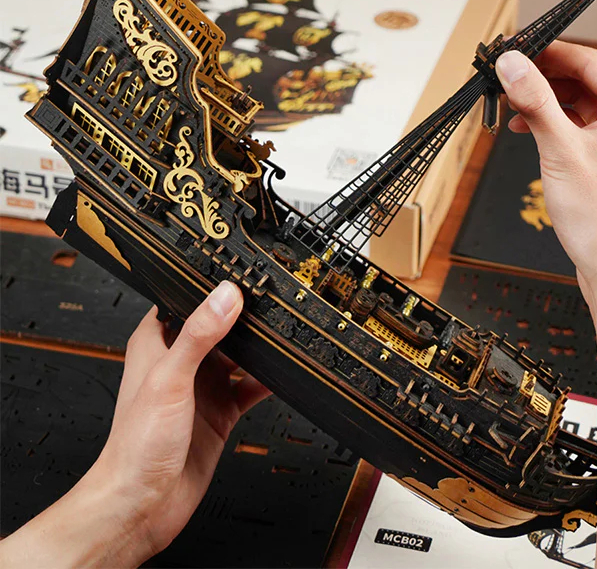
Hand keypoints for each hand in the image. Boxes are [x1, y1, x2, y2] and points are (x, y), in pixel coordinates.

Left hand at [0, 281, 270, 567]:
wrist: (143, 505)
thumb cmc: (135, 446)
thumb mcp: (169, 378)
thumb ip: (199, 335)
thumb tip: (225, 296)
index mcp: (157, 344)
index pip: (183, 300)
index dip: (206, 285)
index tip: (235, 271)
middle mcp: (181, 363)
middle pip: (218, 326)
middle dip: (243, 316)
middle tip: (270, 299)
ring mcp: (202, 388)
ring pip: (238, 355)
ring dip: (258, 348)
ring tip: (281, 332)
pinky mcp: (220, 412)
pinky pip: (250, 388)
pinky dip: (267, 381)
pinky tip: (281, 375)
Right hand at [496, 42, 596, 306]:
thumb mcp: (560, 151)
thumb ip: (535, 102)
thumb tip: (511, 63)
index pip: (588, 61)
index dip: (546, 52)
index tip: (513, 49)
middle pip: (582, 81)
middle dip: (541, 78)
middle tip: (505, 78)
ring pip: (579, 105)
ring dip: (544, 103)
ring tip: (510, 106)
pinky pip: (581, 128)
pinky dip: (554, 125)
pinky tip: (527, 130)